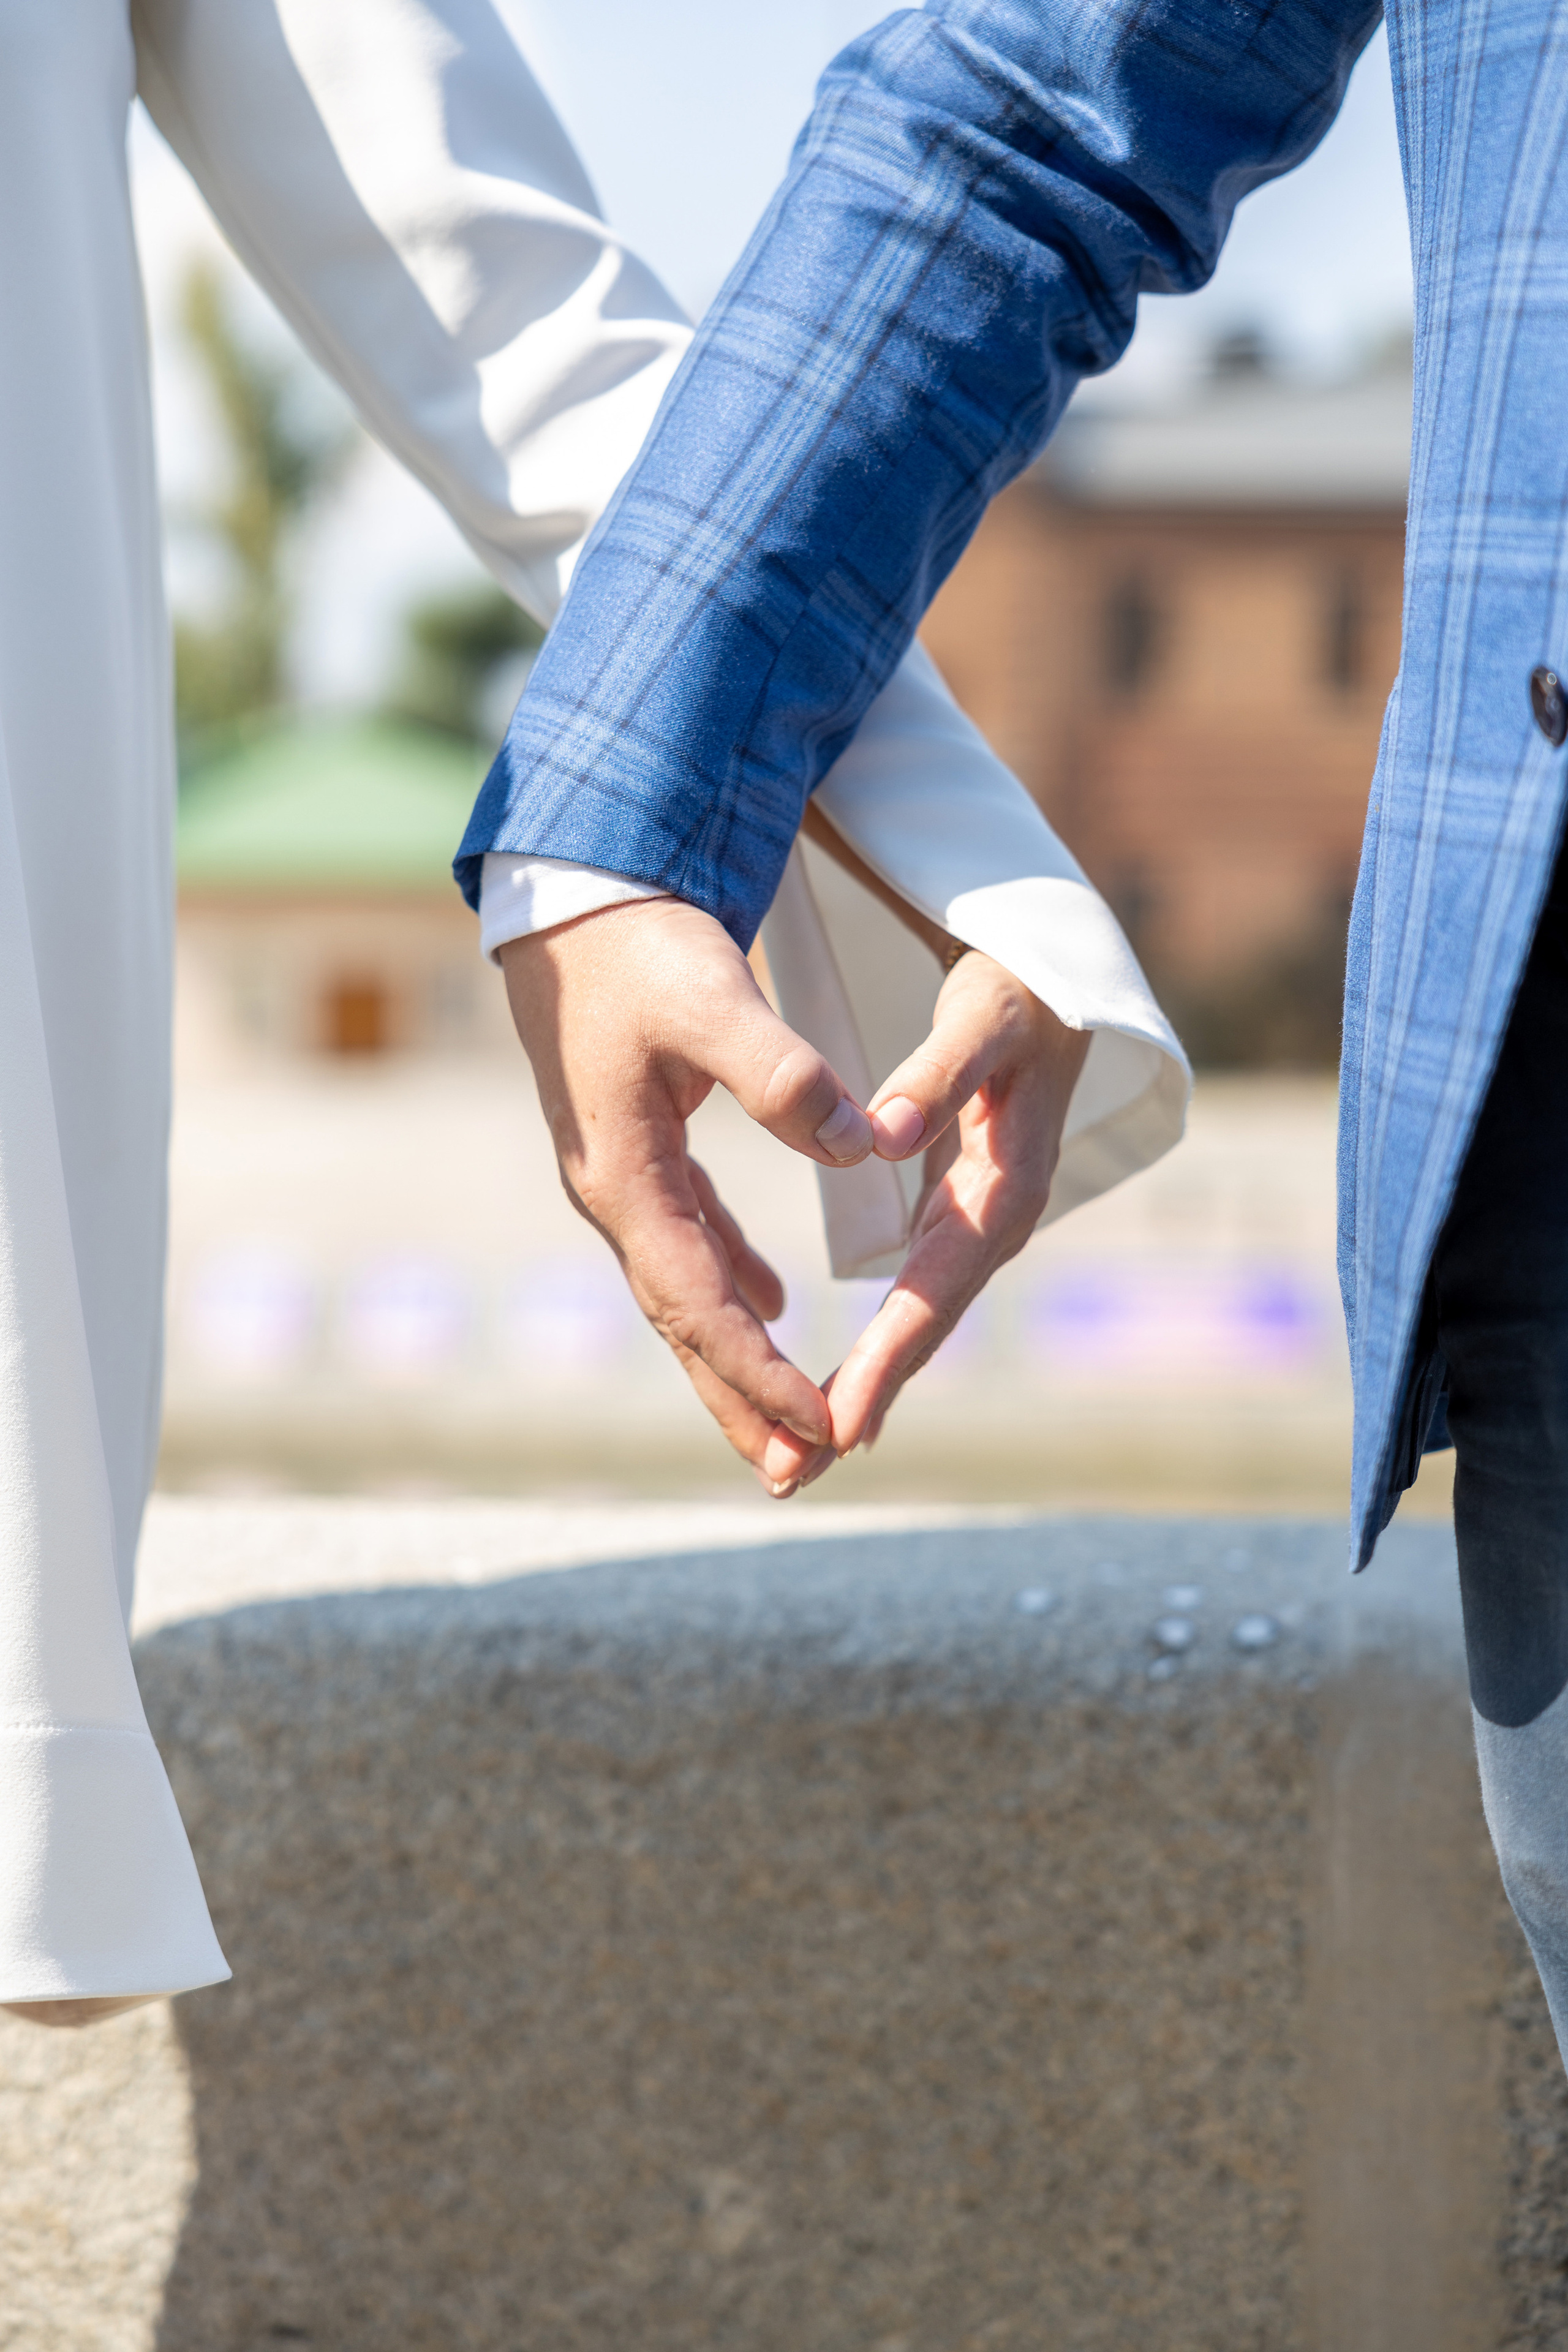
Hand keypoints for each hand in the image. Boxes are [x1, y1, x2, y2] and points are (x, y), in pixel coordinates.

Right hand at [498, 895, 874, 1492]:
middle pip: (683, 1325)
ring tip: (786, 1426)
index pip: (700, 1302)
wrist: (568, 896)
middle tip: (798, 1475)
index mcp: (624, 1177)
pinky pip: (686, 1241)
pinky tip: (769, 1300)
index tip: (821, 1424)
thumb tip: (863, 1141)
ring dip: (733, 1360)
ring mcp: (619, 1177)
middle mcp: (612, 1194)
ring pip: (684, 1293)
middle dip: (740, 1402)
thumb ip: (785, 1074)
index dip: (760, 1371)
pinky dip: (728, 1284)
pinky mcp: (636, 1151)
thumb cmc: (636, 944)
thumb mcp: (714, 998)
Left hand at [797, 948, 1090, 1477]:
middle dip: (864, 1404)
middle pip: (927, 1327)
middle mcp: (1001, 1221)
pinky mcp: (962, 1220)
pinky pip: (920, 1300)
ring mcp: (983, 1227)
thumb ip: (937, 1075)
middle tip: (792, 1477)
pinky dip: (882, 1355)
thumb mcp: (982, 1017)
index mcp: (1008, 1185)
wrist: (1059, 980)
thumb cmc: (1016, 992)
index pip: (936, 1285)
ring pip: (922, 1323)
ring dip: (868, 1394)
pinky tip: (844, 1400)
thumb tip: (886, 1142)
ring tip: (801, 1462)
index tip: (838, 1426)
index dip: (887, 1357)